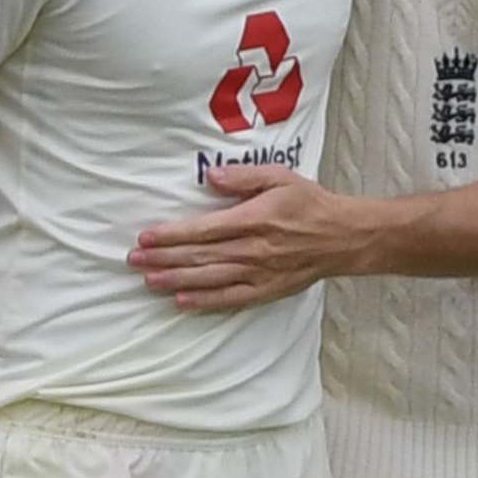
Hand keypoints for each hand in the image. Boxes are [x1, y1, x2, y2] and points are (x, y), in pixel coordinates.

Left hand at [130, 167, 373, 310]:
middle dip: (163, 258)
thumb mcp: (281, 177)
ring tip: (148, 280)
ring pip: (209, 279)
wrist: (344, 237)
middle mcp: (253, 249)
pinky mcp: (266, 290)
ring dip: (175, 280)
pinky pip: (230, 299)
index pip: (204, 229)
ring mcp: (259, 273)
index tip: (145, 236)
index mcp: (254, 219)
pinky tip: (181, 301)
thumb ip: (245, 176)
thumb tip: (212, 176)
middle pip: (200, 256)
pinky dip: (204, 302)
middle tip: (133, 260)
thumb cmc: (309, 203)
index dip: (171, 234)